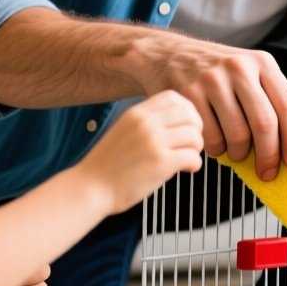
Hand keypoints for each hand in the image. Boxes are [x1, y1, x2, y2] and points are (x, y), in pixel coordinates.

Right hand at [75, 90, 205, 213]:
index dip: (187, 110)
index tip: (187, 125)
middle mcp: (146, 123)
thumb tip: (179, 122)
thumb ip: (147, 123)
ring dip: (196, 149)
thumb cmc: (108, 165)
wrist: (90, 188)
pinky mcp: (161, 163)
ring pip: (195, 136)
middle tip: (190, 144)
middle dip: (196, 130)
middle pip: (190, 115)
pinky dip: (194, 165)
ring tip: (186, 158)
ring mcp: (154, 142)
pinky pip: (193, 157)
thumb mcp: (124, 130)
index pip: (174, 98)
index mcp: (137, 113)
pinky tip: (185, 170)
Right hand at [137, 38, 286, 179]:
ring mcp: (212, 80)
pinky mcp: (189, 94)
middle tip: (268, 172)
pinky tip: (218, 145)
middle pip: (264, 123)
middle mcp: (239, 68)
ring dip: (241, 154)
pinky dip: (218, 150)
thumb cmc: (217, 72)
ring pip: (238, 134)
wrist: (169, 55)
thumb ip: (270, 99)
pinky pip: (211, 137)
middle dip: (269, 155)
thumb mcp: (249, 72)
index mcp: (262, 63)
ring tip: (239, 154)